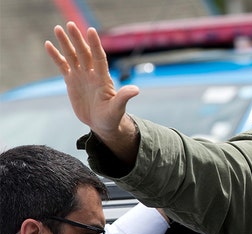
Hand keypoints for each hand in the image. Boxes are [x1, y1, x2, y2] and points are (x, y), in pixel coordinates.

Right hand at [44, 21, 138, 140]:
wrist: (102, 123)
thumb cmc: (112, 117)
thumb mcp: (117, 109)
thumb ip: (123, 98)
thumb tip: (135, 90)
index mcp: (103, 78)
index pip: (99, 57)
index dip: (95, 45)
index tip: (91, 31)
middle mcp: (92, 74)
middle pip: (84, 53)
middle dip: (77, 39)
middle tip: (70, 24)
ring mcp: (81, 76)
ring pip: (72, 56)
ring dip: (65, 43)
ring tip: (58, 28)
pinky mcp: (72, 81)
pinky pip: (63, 66)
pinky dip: (56, 56)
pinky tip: (48, 45)